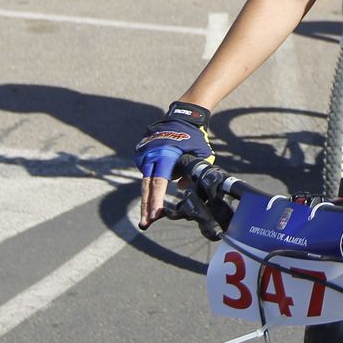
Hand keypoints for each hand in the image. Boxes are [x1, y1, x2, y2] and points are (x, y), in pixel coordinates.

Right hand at [135, 112, 211, 227]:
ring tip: (157, 208)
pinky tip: (165, 175)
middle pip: (147, 187)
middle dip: (146, 207)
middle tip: (145, 224)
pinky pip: (148, 171)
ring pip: (146, 180)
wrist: (182, 117)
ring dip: (150, 196)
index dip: (156, 200)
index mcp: (165, 155)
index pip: (159, 183)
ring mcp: (143, 154)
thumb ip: (193, 173)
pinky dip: (153, 179)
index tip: (154, 215)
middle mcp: (150, 155)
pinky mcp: (141, 153)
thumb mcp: (201, 155)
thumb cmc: (194, 138)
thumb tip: (181, 188)